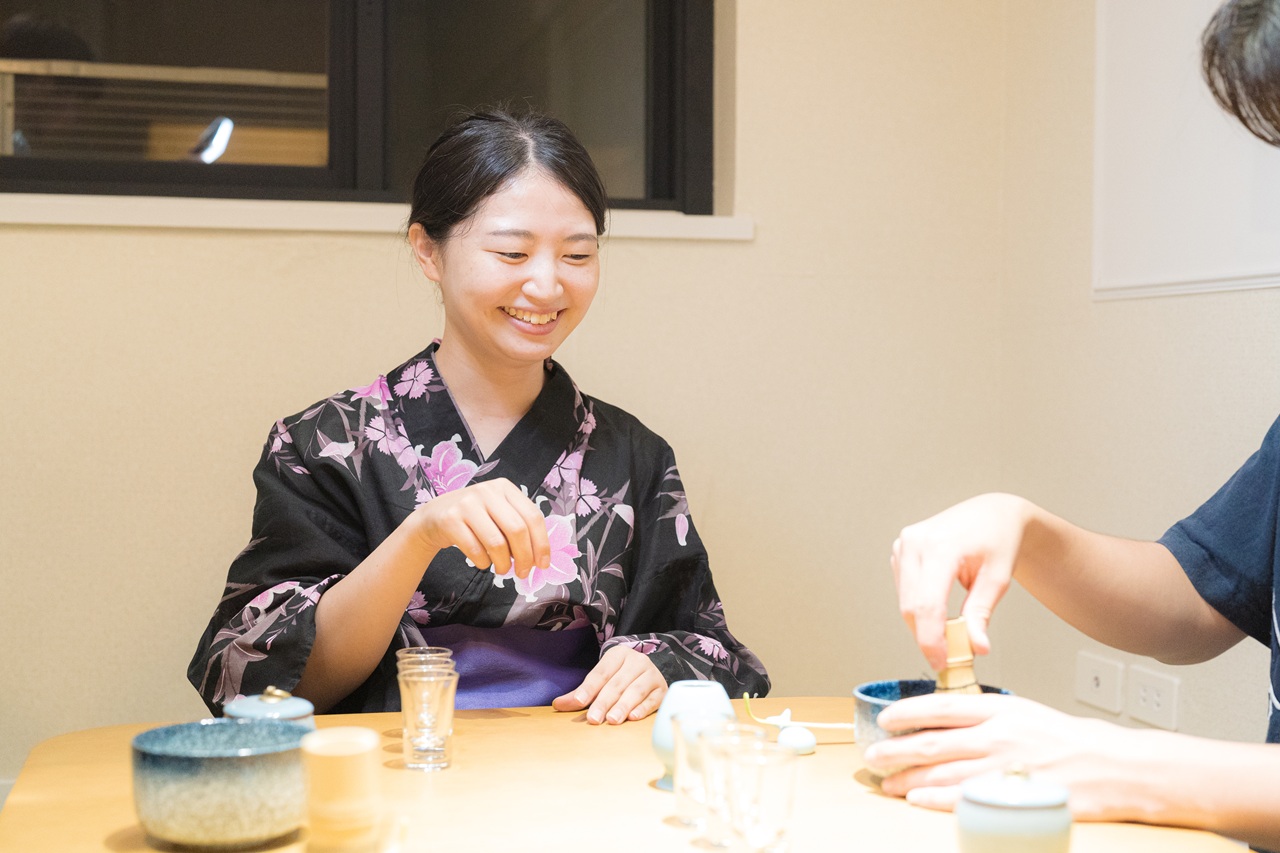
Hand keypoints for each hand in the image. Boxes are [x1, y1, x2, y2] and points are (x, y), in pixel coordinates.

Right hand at [410, 478, 549, 578]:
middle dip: (525, 557)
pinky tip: (483, 562)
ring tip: (502, 570)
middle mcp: (487, 491)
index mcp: (504, 487)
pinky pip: (475, 550)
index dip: (541, 543)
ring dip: (503, 564)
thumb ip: (518, 528)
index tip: (543, 565)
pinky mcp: (450, 519)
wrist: (433, 518)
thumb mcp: (497, 514)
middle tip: (523, 573)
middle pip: (517, 530)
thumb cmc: (474, 519)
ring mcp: (467, 504)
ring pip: (497, 543)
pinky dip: (483, 563)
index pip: (533, 516)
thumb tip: (539, 558)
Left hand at [552, 646, 667, 724]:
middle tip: (593, 719)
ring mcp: (652, 675)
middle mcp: (637, 661)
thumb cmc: (619, 677)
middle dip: (604, 702)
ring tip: (612, 720)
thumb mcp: (601, 679)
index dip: (589, 688)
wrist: (649, 672)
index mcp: (618, 655)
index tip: (579, 702)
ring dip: (623, 706)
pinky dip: (643, 708)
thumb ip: (580, 693)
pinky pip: (653, 700)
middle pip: (617, 684)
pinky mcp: (662, 690)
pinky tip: (633, 717)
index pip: (601, 673)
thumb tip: (558, 705)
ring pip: (636, 691)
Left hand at [864, 692, 1140, 820]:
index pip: (941, 707)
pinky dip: (937, 799)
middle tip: (874, 756)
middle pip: (934, 742)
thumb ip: (983, 714)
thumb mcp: (1021, 712)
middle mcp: (998, 735)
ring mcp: (1005, 767)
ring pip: (943, 772)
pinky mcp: (1014, 795)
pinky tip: (918, 799)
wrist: (1112, 764)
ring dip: (910, 778)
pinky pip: (966, 798)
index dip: (907, 714)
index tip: (885, 720)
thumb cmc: (1065, 738)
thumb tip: (941, 718)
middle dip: (897, 750)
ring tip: (888, 782)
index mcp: (999, 708)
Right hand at [892, 493, 1032, 669]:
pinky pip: (904, 591)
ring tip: (949, 634)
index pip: (927, 604)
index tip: (942, 663)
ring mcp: (903, 545)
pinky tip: (938, 612)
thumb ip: (981, 614)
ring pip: (905, 602)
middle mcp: (915, 543)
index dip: (931, 639)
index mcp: (941, 547)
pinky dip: (919, 609)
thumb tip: (976, 647)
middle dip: (927, 637)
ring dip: (922, 625)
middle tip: (949, 658)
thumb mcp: (998, 579)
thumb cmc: (998, 540)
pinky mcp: (900, 551)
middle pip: (911, 606)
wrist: (992, 513)